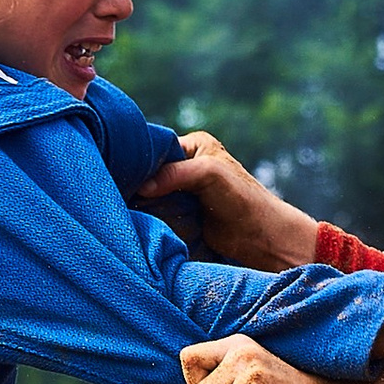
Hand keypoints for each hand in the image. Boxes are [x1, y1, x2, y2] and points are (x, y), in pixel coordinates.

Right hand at [136, 133, 320, 269]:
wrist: (261, 238)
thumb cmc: (242, 200)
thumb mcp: (208, 174)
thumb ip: (175, 174)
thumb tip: (142, 187)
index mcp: (193, 146)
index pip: (156, 149)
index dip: (140, 162)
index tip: (121, 175)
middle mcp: (186, 167)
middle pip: (150, 174)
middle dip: (138, 186)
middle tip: (121, 198)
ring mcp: (182, 193)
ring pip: (151, 197)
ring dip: (143, 207)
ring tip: (129, 212)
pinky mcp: (181, 216)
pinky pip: (157, 215)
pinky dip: (150, 220)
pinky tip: (140, 224)